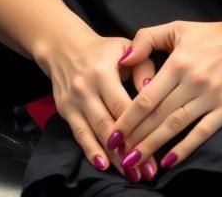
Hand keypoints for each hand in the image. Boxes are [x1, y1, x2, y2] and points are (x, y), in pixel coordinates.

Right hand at [38, 25, 160, 182]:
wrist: (64, 47)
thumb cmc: (103, 50)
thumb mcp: (125, 48)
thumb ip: (142, 65)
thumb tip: (151, 89)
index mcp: (103, 71)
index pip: (123, 105)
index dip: (139, 127)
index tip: (156, 146)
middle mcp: (86, 87)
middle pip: (110, 124)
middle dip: (129, 149)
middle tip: (147, 170)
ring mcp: (74, 101)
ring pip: (95, 133)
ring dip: (114, 157)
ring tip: (131, 173)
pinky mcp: (65, 110)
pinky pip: (79, 135)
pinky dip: (91, 151)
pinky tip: (103, 165)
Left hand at [107, 9, 221, 175]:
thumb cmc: (213, 33)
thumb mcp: (178, 27)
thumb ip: (147, 39)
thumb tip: (123, 59)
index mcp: (178, 62)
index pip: (146, 97)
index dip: (127, 118)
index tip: (112, 134)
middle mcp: (192, 81)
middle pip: (157, 115)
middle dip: (135, 137)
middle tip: (118, 155)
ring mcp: (211, 96)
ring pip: (176, 125)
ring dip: (153, 146)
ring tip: (136, 162)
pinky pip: (203, 132)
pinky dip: (185, 147)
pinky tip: (169, 160)